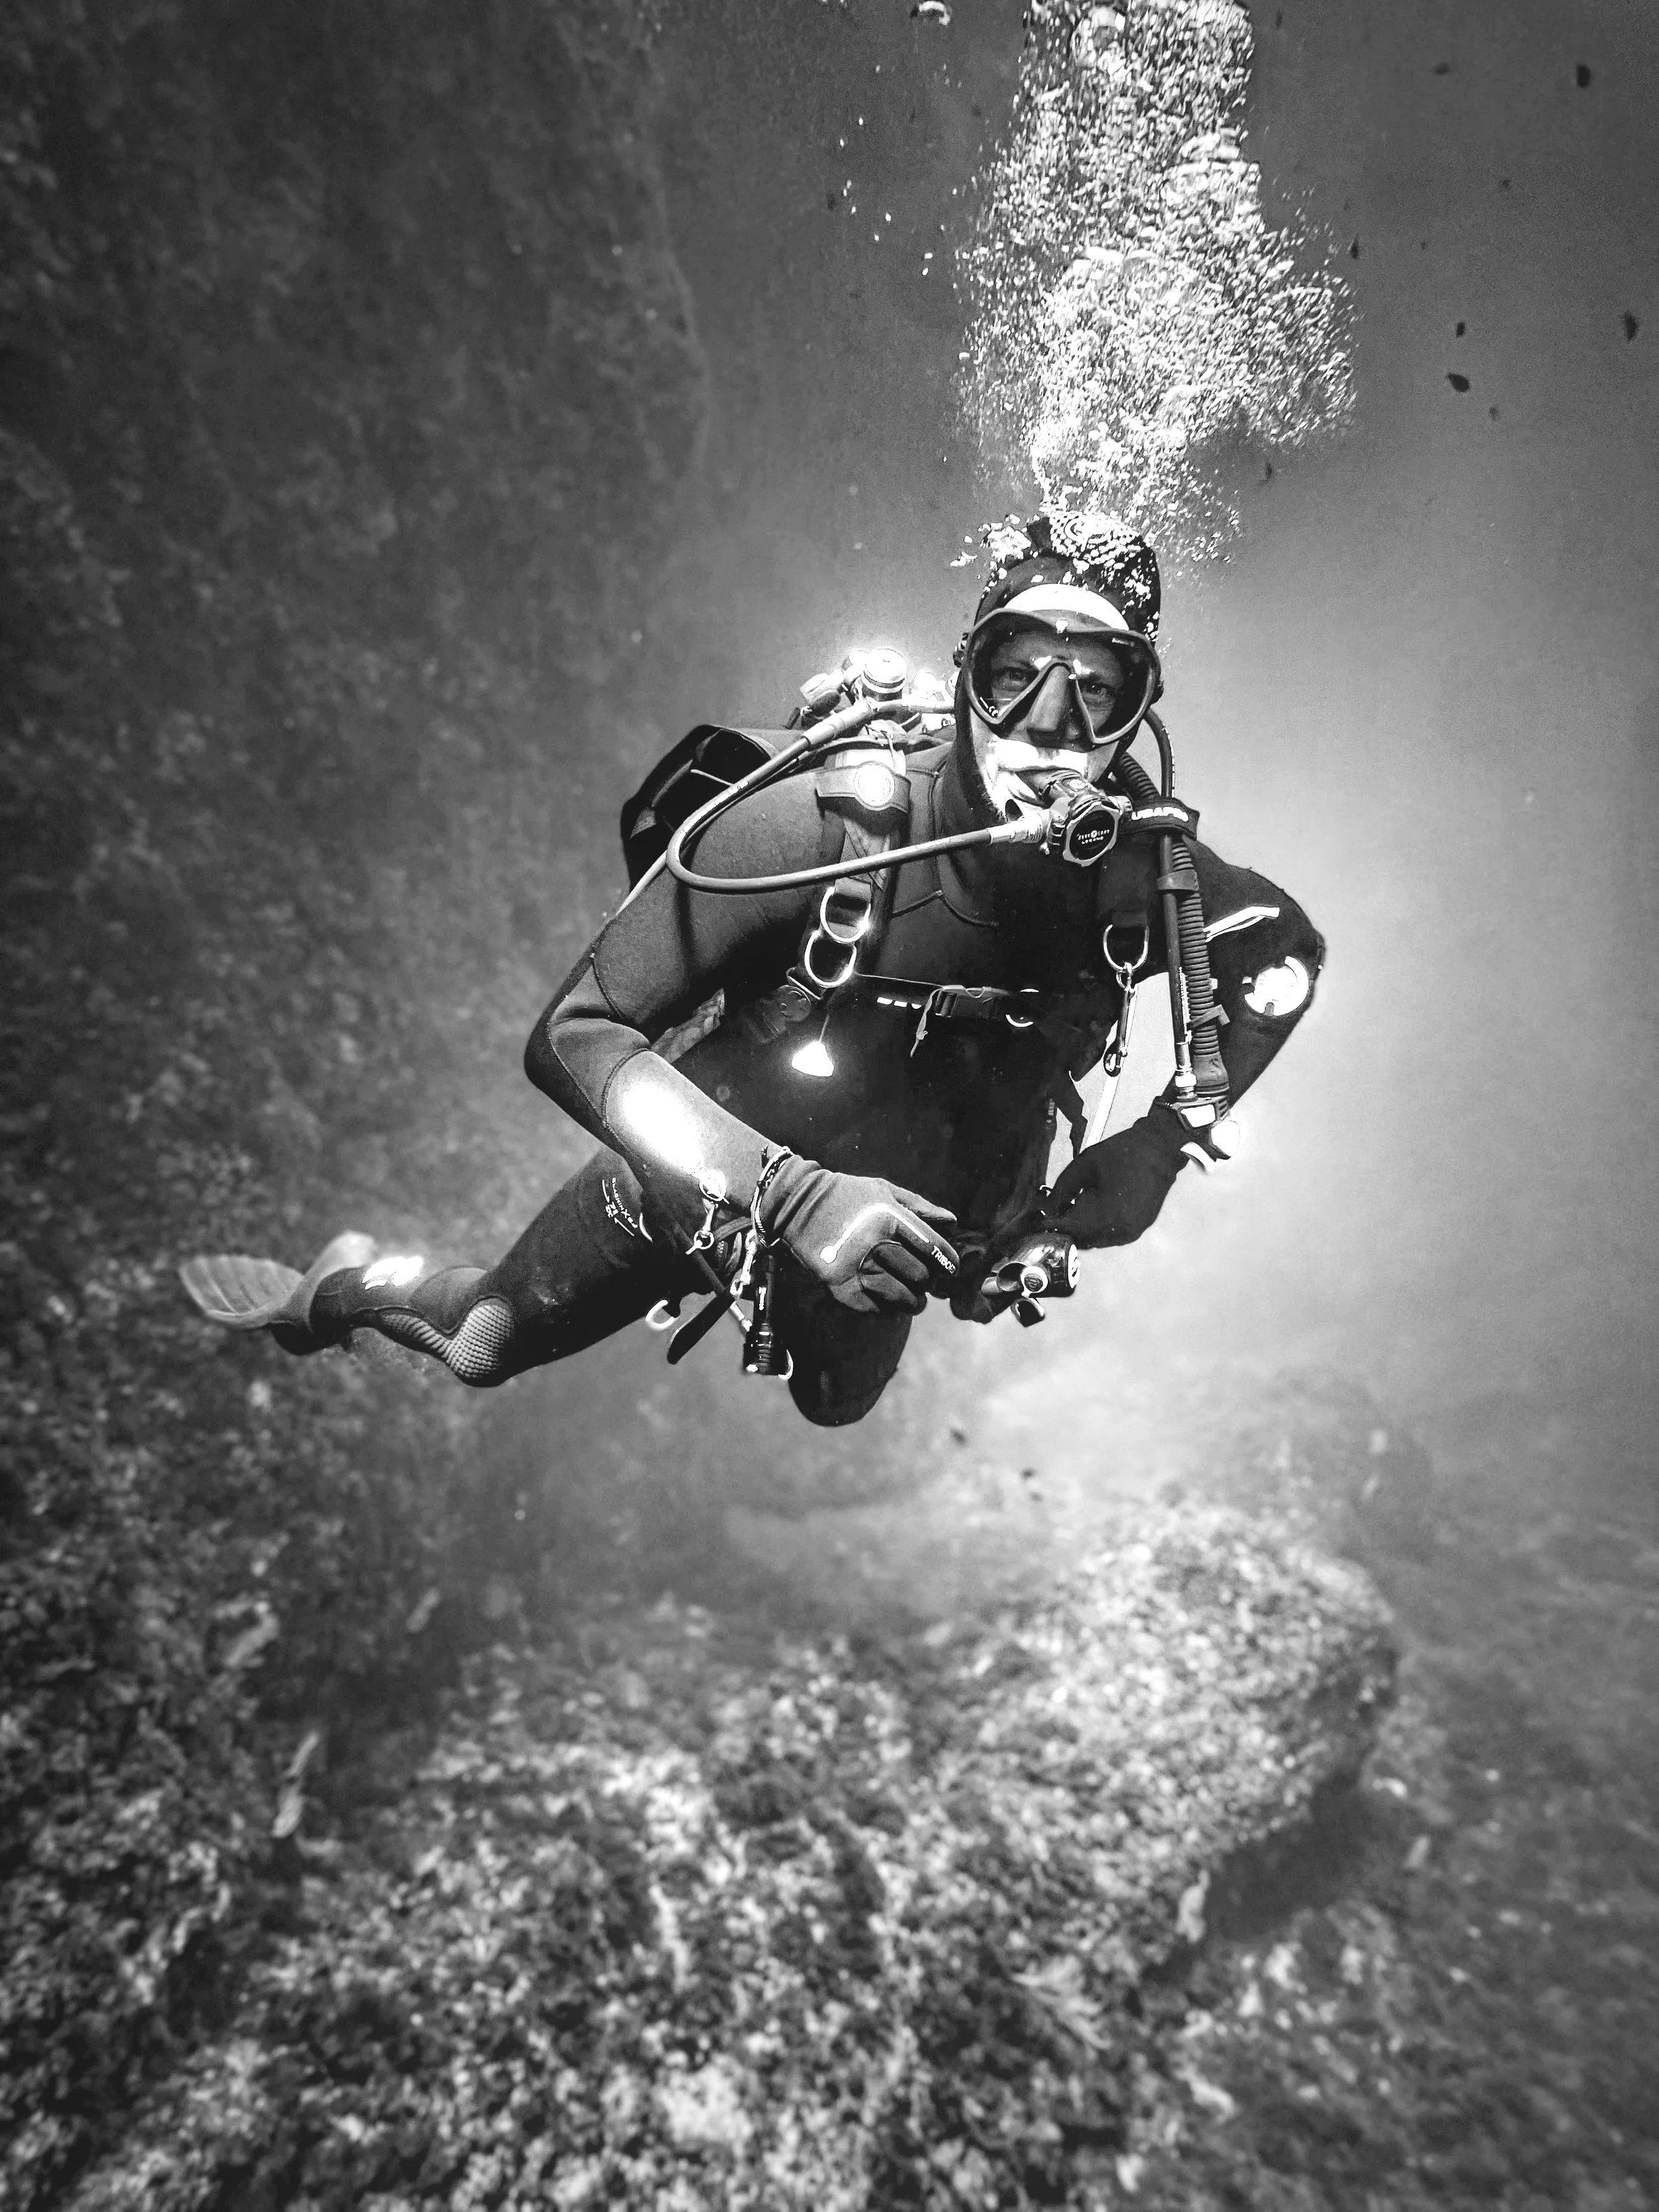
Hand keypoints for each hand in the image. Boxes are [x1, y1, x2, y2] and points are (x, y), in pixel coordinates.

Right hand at [761, 1160, 958, 1314]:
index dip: (949, 1263)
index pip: (933, 1248)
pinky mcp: (837, 1283)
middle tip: (925, 1284)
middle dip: (927, 1283)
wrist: (797, 1203)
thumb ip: (920, 1207)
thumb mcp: (884, 1190)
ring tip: (914, 1302)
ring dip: (912, 1303)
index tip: (951, 1270)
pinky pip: (872, 1307)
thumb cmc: (847, 1195)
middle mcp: (874, 1241)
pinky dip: (885, 1310)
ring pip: (899, 1297)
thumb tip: (953, 1224)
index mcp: (889, 1216)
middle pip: (919, 1276)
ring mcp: (854, 1265)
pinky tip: (889, 1304)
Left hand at [1043, 1106, 1186, 1248]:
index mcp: (1107, 1216)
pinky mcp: (1139, 1229)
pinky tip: (1094, 1208)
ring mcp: (1132, 1232)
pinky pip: (1111, 1235)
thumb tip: (1048, 1209)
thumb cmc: (1120, 1153)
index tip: (1039, 1219)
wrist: (1159, 1149)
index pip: (1070, 1230)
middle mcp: (1121, 1231)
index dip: (1052, 1224)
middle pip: (1083, 1239)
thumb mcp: (1083, 1166)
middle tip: (1055, 1211)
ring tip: (1075, 1207)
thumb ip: (1062, 1190)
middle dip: (1067, 1227)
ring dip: (1083, 1228)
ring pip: (1097, 1240)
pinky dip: (1099, 1226)